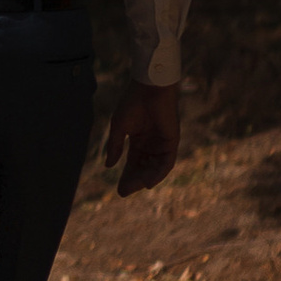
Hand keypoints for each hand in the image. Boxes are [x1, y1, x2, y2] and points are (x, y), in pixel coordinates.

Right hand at [104, 79, 180, 196]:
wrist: (149, 88)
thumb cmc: (132, 102)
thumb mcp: (119, 127)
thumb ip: (115, 146)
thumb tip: (108, 166)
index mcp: (138, 140)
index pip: (132, 163)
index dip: (126, 176)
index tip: (118, 190)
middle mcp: (151, 145)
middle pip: (143, 168)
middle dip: (133, 180)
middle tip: (123, 192)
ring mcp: (162, 144)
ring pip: (154, 168)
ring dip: (145, 179)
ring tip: (134, 188)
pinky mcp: (171, 142)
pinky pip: (166, 163)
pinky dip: (158, 173)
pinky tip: (149, 182)